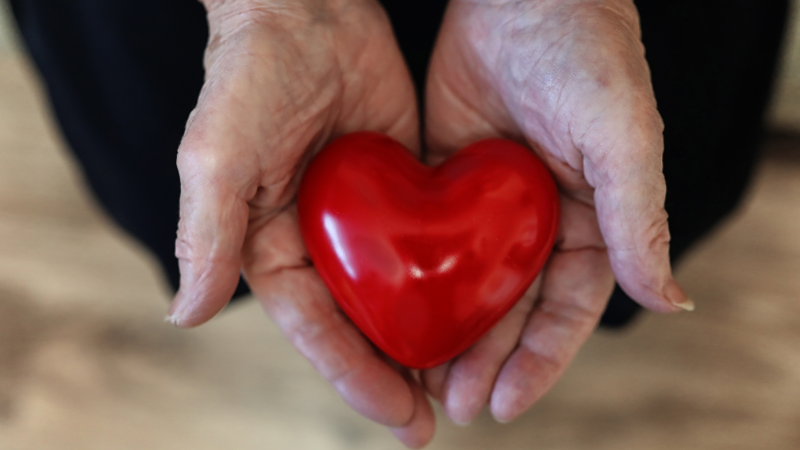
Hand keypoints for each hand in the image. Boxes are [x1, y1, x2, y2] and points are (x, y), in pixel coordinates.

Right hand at [167, 1, 432, 445]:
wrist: (306, 8)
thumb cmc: (250, 76)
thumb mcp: (217, 155)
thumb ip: (206, 233)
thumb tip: (187, 315)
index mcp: (274, 248)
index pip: (316, 329)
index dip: (354, 377)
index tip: (398, 416)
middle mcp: (320, 244)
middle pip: (360, 326)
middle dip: (393, 377)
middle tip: (431, 425)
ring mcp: (365, 221)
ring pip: (399, 296)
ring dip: (427, 342)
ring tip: (465, 387)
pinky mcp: (403, 190)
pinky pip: (430, 247)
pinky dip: (451, 284)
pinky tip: (483, 312)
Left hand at [421, 0, 692, 424]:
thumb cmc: (585, 53)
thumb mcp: (622, 137)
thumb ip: (639, 219)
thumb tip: (672, 299)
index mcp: (589, 221)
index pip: (567, 309)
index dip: (539, 360)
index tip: (504, 403)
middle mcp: (539, 222)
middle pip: (512, 307)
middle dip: (485, 359)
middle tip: (452, 403)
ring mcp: (489, 205)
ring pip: (467, 284)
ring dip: (447, 332)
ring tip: (419, 379)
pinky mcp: (444, 181)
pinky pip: (428, 240)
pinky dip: (413, 280)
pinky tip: (391, 312)